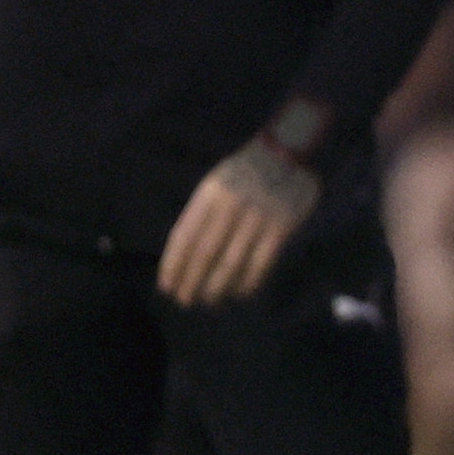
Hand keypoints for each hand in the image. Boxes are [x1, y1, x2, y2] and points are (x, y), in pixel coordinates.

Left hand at [157, 134, 316, 305]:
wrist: (286, 153)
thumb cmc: (243, 172)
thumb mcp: (215, 184)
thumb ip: (201, 215)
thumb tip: (187, 257)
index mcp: (208, 195)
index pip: (184, 236)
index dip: (173, 265)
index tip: (167, 286)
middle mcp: (230, 207)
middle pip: (205, 253)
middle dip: (192, 281)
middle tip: (185, 301)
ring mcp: (257, 217)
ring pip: (232, 262)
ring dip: (218, 286)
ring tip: (210, 301)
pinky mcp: (282, 227)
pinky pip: (262, 262)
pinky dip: (249, 281)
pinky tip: (241, 292)